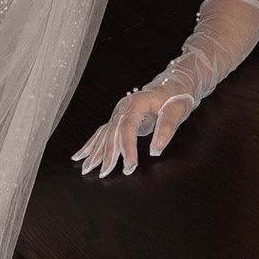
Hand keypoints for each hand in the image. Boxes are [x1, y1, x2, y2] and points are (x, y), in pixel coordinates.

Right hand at [72, 84, 195, 177]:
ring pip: (104, 134)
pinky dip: (92, 145)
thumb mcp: (177, 110)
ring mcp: (120, 113)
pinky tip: (80, 156)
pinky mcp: (120, 119)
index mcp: (137, 103)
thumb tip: (155, 151)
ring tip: (86, 169)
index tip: (130, 165)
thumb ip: (167, 129)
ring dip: (95, 152)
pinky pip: (103, 133)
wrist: (173, 84)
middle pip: (112, 132)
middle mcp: (124, 107)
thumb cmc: (176, 96)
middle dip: (107, 154)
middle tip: (105, 174)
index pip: (127, 128)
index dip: (127, 147)